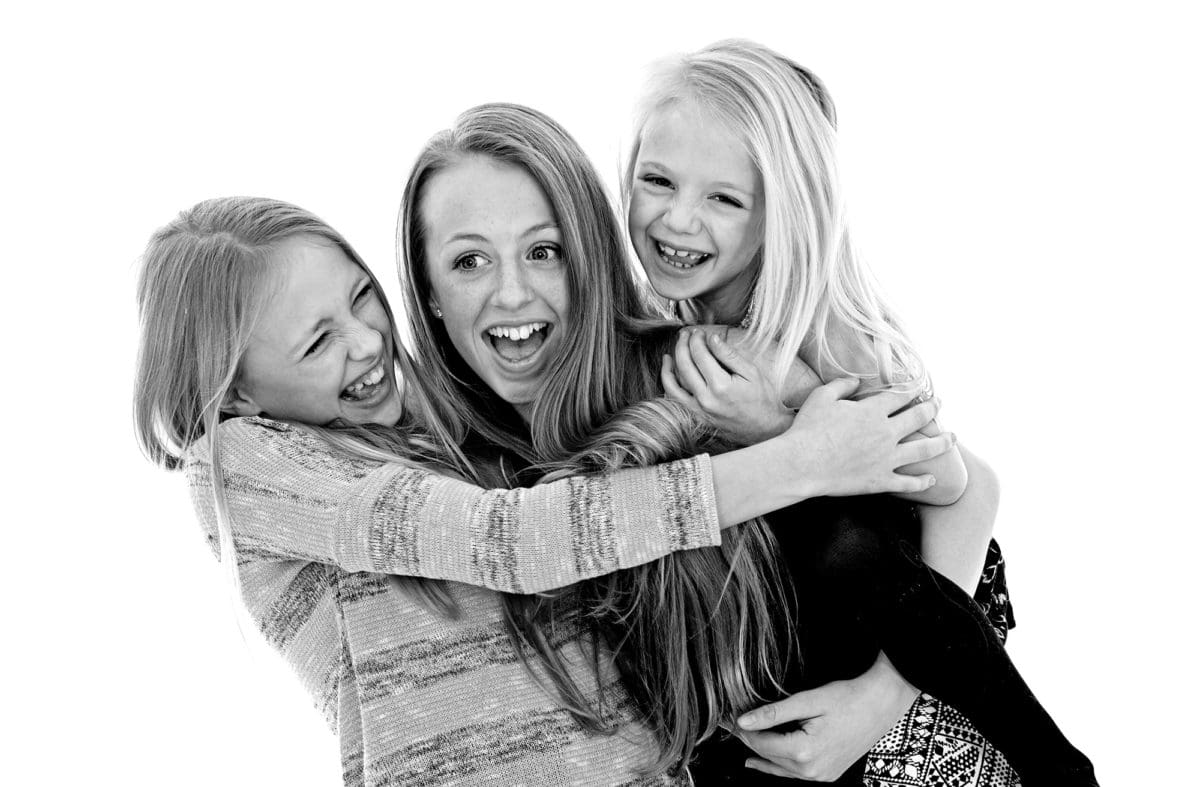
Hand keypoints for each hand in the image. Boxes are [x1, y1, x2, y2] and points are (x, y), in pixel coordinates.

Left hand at [662, 327, 792, 443]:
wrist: (764, 429)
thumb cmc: (761, 398)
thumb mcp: (751, 372)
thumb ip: (729, 355)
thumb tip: (712, 338)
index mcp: (721, 386)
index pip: (700, 355)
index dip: (697, 339)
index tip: (699, 332)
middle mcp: (706, 398)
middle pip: (685, 364)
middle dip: (684, 344)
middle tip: (687, 334)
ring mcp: (698, 409)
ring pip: (675, 381)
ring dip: (672, 360)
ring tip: (677, 346)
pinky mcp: (696, 416)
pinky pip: (675, 397)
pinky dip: (668, 381)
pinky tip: (668, 367)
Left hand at [735, 653, 918, 780]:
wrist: (881, 705)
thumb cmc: (849, 698)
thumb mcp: (808, 701)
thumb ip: (774, 712)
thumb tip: (743, 721)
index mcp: (804, 752)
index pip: (760, 742)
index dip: (740, 729)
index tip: (725, 718)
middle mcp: (811, 770)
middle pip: (767, 755)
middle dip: (746, 738)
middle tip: (727, 724)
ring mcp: (821, 776)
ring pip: (779, 767)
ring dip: (759, 753)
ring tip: (738, 740)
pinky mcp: (827, 774)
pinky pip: (793, 773)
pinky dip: (776, 765)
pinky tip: (760, 761)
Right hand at [782, 378, 953, 498]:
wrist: (801, 464)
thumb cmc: (808, 429)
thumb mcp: (821, 397)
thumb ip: (842, 385)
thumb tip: (856, 380)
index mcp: (872, 411)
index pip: (900, 396)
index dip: (911, 389)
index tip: (919, 386)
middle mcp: (885, 433)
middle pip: (918, 417)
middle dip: (932, 408)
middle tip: (939, 403)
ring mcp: (886, 459)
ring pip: (924, 450)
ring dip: (942, 443)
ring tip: (952, 438)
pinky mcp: (880, 481)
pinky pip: (908, 483)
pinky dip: (922, 482)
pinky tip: (932, 479)